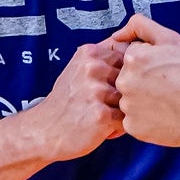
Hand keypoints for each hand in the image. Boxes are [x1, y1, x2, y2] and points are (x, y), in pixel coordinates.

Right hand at [28, 39, 125, 160]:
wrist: (44, 130)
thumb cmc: (65, 102)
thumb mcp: (79, 69)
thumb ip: (103, 58)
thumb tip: (135, 48)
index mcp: (89, 53)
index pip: (128, 55)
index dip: (126, 73)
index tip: (111, 84)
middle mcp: (92, 69)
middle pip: (133, 78)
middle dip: (125, 94)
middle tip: (105, 104)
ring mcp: (96, 91)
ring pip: (131, 99)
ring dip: (122, 111)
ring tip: (103, 116)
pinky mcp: (101, 115)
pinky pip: (126, 119)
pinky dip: (118, 127)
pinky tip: (102, 127)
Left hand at [114, 15, 179, 148]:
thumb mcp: (170, 39)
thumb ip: (140, 26)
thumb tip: (117, 35)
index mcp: (132, 58)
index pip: (132, 60)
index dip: (149, 65)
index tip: (164, 72)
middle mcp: (125, 81)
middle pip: (127, 80)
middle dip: (143, 83)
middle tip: (166, 88)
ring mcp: (128, 106)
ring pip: (129, 102)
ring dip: (143, 102)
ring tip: (166, 103)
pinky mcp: (132, 126)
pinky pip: (132, 121)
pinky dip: (145, 121)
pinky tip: (162, 116)